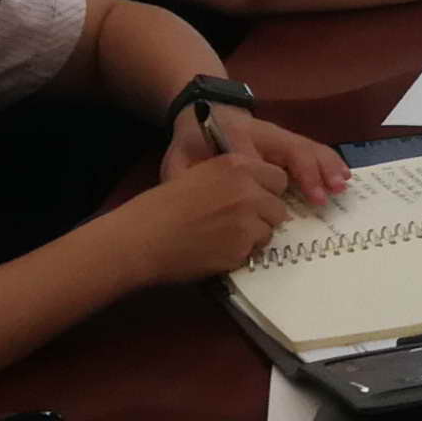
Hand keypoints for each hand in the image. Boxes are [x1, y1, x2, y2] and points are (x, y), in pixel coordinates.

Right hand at [93, 151, 295, 285]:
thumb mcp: (200, 175)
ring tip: (223, 238)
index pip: (278, 178)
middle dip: (263, 217)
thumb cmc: (162, 206)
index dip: (267, 192)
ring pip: (269, 232)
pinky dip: (239, 254)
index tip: (255, 200)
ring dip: (253, 237)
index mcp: (236, 166)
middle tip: (237, 223)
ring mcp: (247, 220)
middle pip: (278, 208)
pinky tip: (215, 250)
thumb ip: (233, 179)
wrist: (142, 237)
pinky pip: (253, 253)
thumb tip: (259, 191)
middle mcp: (248, 190)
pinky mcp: (242, 248)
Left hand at [163, 105, 347, 209]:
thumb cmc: (194, 143)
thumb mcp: (178, 160)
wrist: (207, 112)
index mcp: (232, 137)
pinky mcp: (288, 141)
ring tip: (340, 187)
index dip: (263, 176)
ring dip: (325, 167)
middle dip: (308, 171)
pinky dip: (329, 163)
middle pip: (289, 148)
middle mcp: (262, 133)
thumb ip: (184, 177)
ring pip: (306, 147)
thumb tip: (195, 199)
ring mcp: (278, 135)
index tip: (274, 199)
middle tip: (321, 197)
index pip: (249, 156)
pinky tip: (344, 177)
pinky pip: (312, 149)